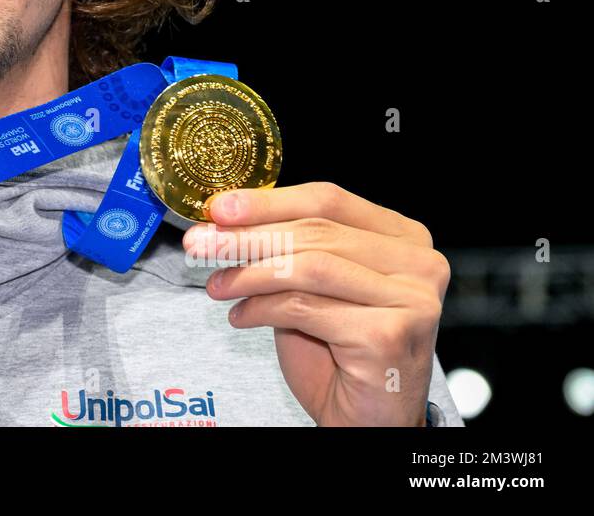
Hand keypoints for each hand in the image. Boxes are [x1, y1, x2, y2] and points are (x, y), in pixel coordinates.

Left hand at [180, 182, 450, 425]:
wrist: (367, 419)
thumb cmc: (341, 352)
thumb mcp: (311, 286)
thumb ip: (285, 249)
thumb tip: (223, 219)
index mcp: (403, 238)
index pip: (328, 200)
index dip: (268, 201)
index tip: (219, 207)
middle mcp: (418, 264)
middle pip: (315, 231)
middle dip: (247, 236)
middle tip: (200, 243)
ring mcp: (410, 299)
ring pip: (308, 267)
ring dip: (249, 274)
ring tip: (217, 284)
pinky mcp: (389, 335)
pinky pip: (305, 308)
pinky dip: (262, 309)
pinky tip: (241, 316)